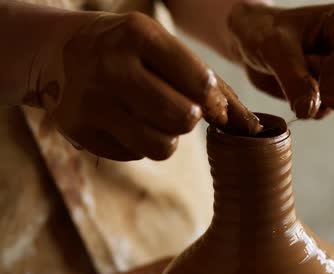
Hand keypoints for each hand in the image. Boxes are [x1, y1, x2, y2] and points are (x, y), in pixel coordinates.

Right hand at [31, 12, 260, 160]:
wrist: (61, 51)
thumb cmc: (130, 50)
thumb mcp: (163, 47)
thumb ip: (206, 81)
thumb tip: (248, 124)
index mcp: (140, 35)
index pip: (200, 83)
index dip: (214, 102)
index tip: (210, 103)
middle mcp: (112, 67)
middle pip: (184, 119)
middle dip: (189, 118)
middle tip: (176, 106)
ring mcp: (92, 101)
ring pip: (162, 146)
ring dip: (167, 136)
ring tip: (152, 116)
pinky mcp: (79, 130)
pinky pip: (135, 154)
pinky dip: (139, 143)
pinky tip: (124, 120)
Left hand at [228, 2, 333, 118]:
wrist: (251, 42)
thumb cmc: (263, 33)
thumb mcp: (273, 50)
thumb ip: (293, 79)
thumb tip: (309, 112)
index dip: (331, 74)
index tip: (304, 68)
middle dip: (330, 87)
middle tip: (301, 71)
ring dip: (326, 99)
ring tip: (301, 79)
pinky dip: (317, 107)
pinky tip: (300, 87)